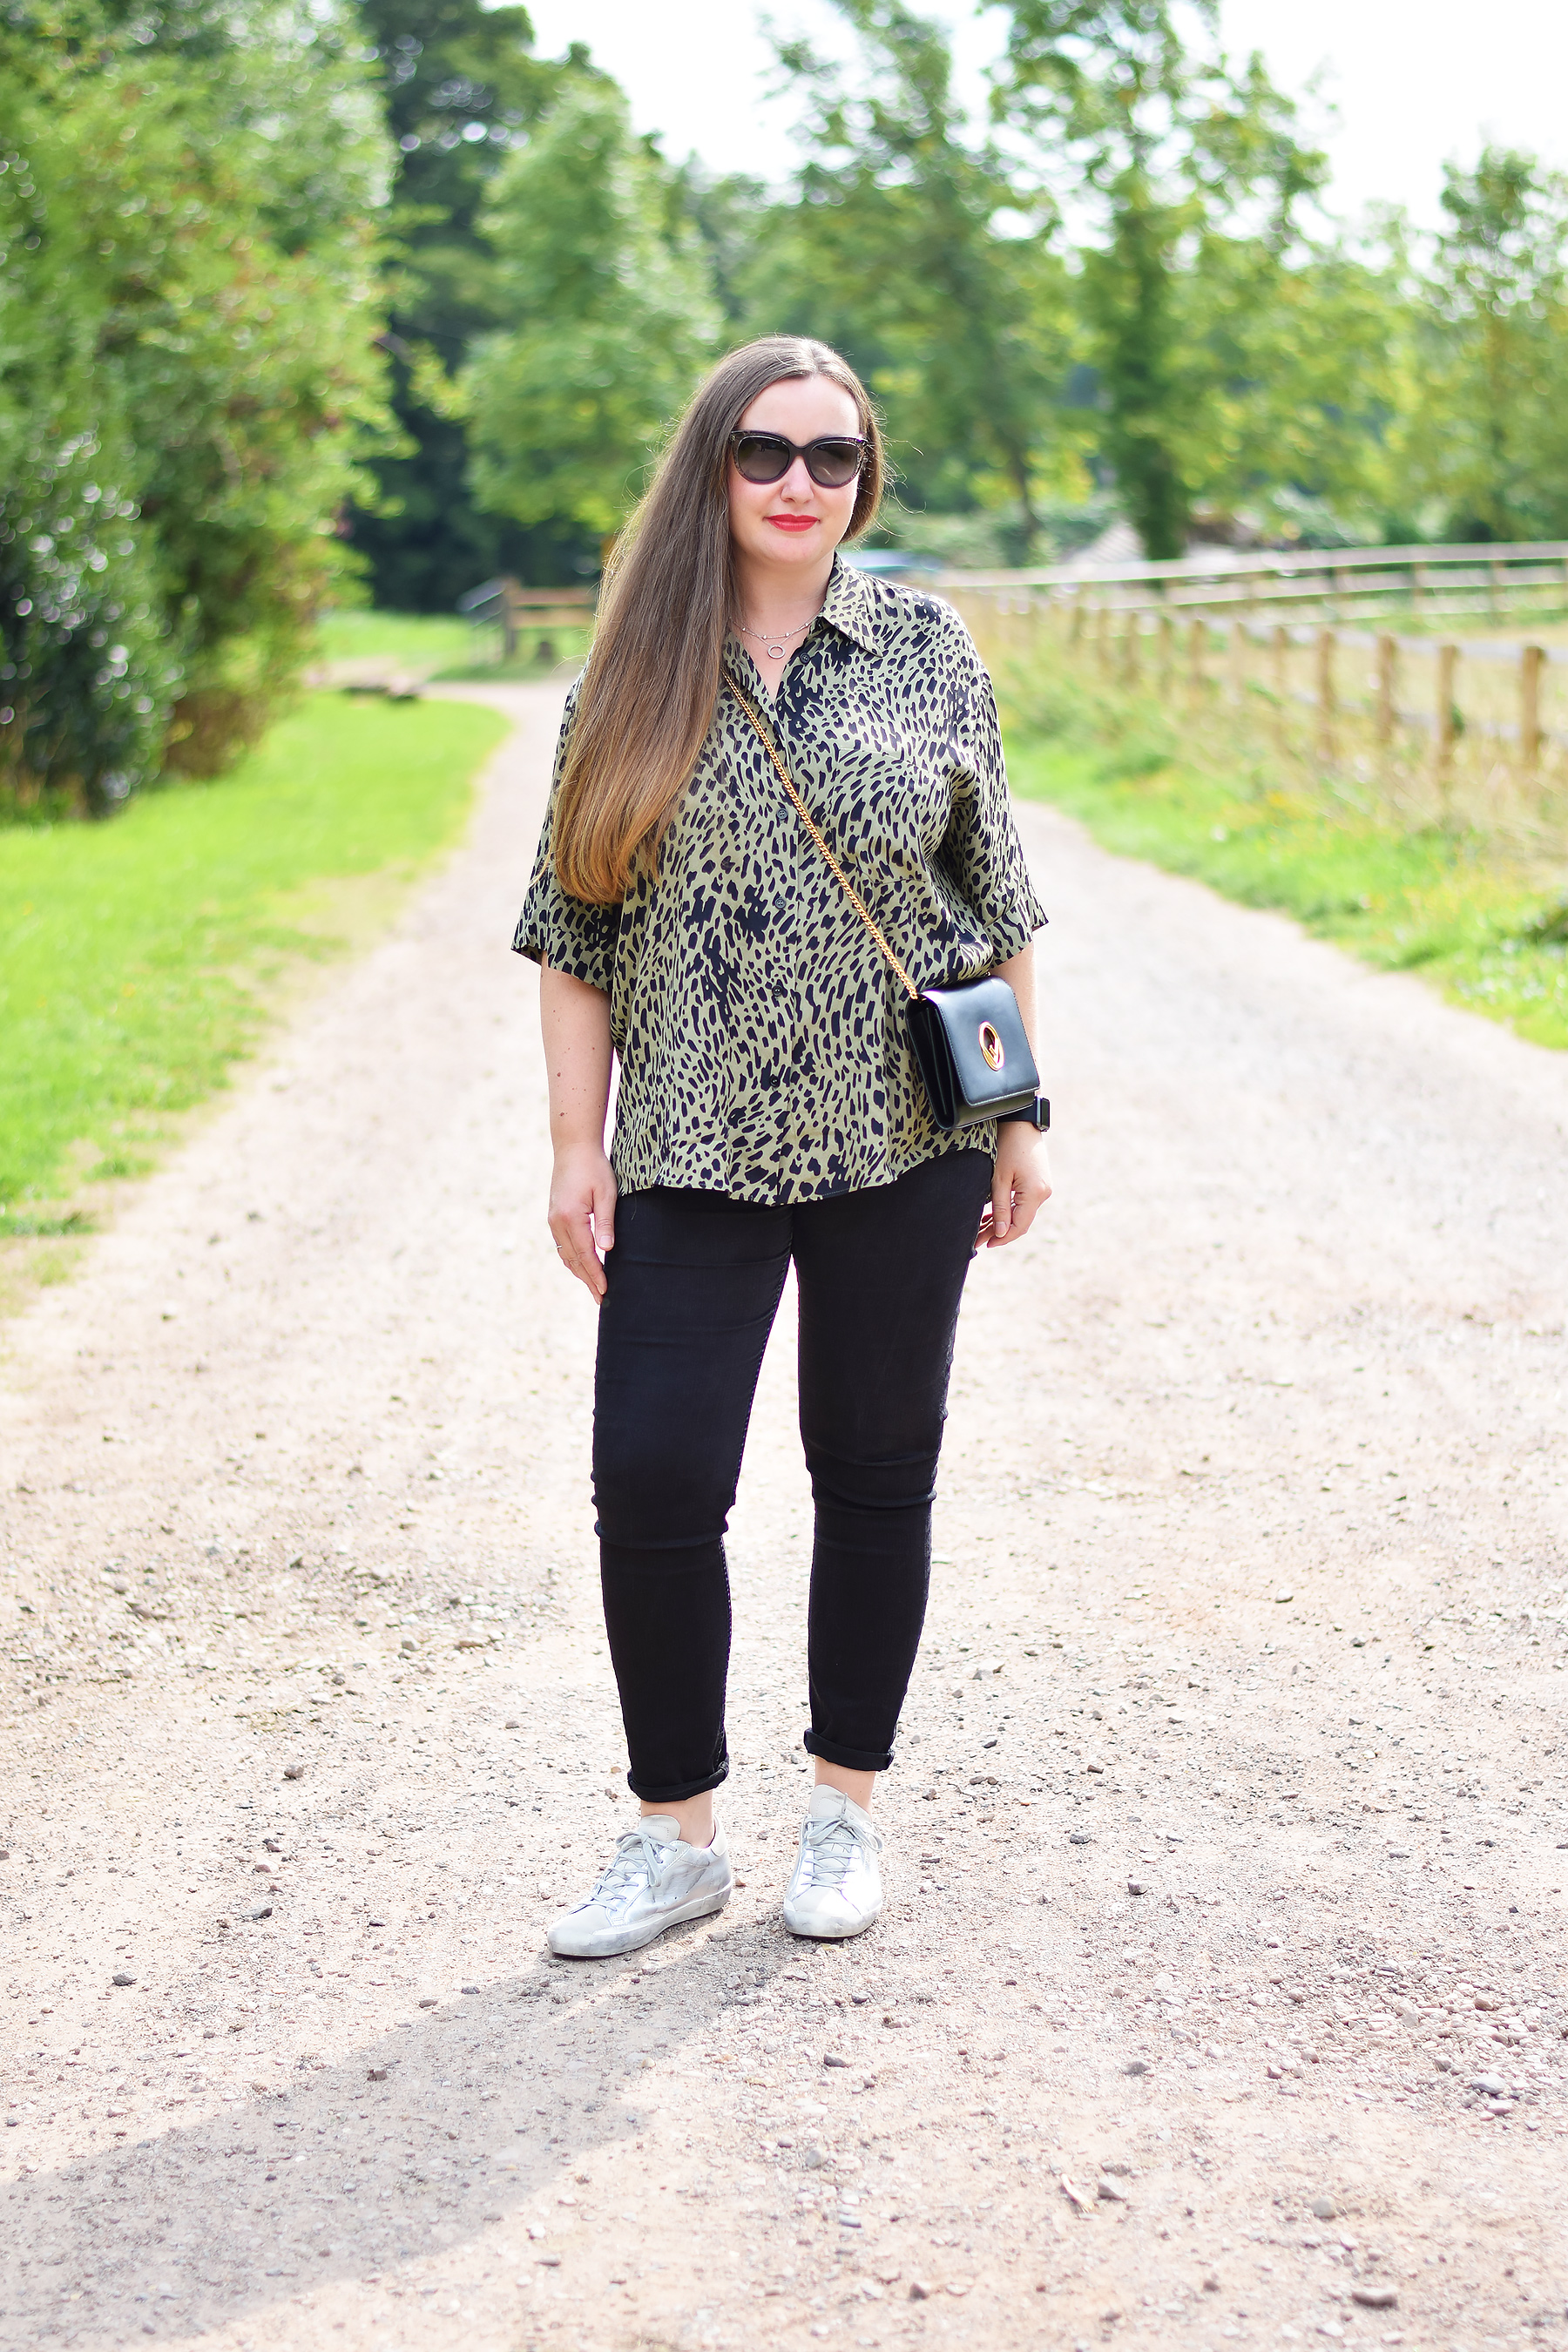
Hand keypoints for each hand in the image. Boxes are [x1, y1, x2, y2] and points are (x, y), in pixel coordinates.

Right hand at [548, 1144, 617, 1299]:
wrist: (572, 1147)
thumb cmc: (594, 1168)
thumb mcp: (606, 1194)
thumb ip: (605, 1223)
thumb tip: (606, 1250)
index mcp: (571, 1218)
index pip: (585, 1255)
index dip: (596, 1275)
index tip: (605, 1290)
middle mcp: (557, 1222)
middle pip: (573, 1260)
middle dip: (587, 1280)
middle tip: (601, 1298)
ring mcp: (553, 1219)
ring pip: (565, 1254)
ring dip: (578, 1271)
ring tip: (592, 1286)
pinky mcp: (554, 1216)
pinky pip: (562, 1244)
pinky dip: (572, 1258)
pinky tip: (581, 1264)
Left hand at [978, 1125, 1051, 1248]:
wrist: (1022, 1123)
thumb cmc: (1008, 1147)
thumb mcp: (999, 1179)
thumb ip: (1000, 1207)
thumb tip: (1001, 1233)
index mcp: (1035, 1193)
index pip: (1019, 1226)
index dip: (1003, 1238)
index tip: (986, 1244)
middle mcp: (1043, 1193)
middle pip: (1021, 1222)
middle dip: (1000, 1232)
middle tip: (979, 1239)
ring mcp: (1043, 1188)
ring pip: (1021, 1213)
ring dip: (1003, 1221)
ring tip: (981, 1228)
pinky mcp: (1039, 1183)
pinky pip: (1024, 1203)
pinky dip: (1009, 1210)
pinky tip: (993, 1214)